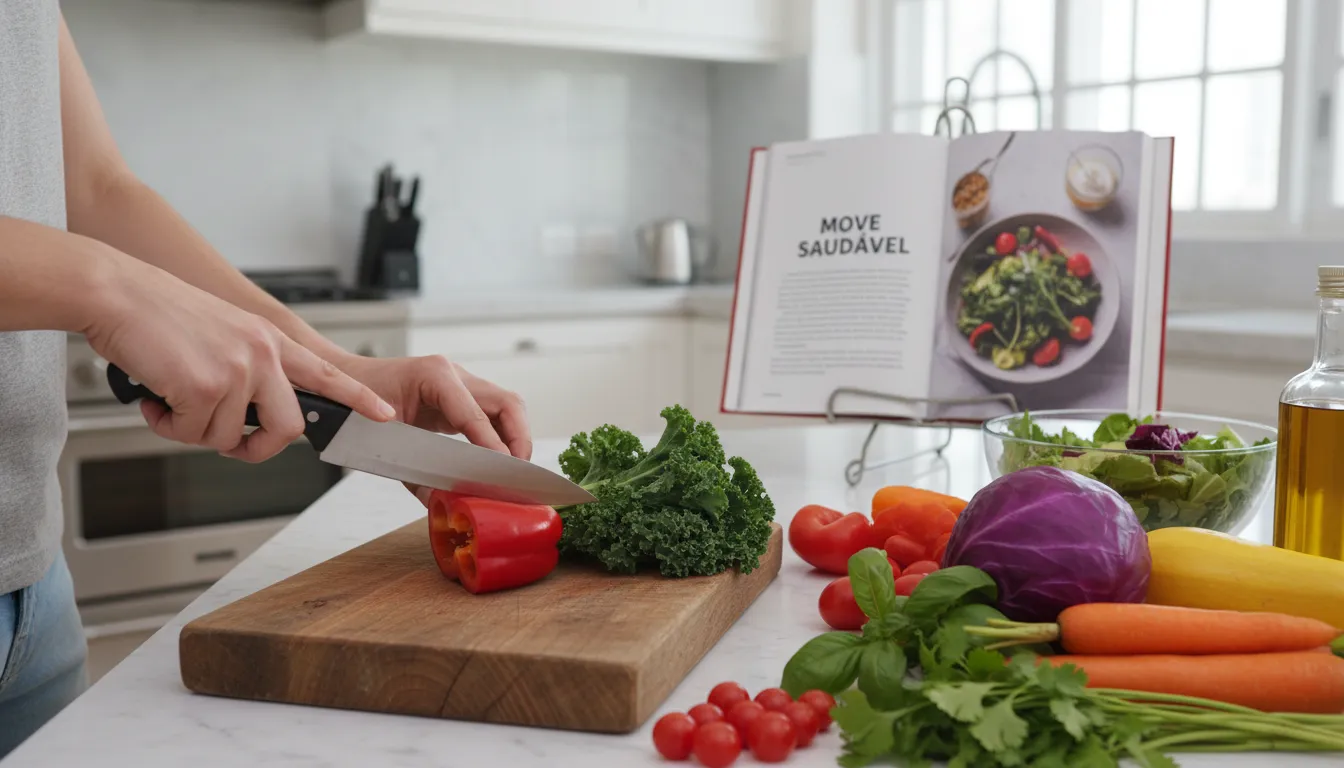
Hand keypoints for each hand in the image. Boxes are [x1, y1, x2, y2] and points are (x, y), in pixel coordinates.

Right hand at [86, 255, 395, 461]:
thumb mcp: (224, 332)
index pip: (326, 373)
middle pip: (286, 428)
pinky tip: (154, 397)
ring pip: (225, 437)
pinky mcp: (204, 386)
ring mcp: (236, 370)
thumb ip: (249, 366)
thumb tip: (249, 415)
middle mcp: (262, 354)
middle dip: (255, 447)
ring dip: (192, 429)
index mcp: (269, 340)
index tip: (385, 414)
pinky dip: (166, 425)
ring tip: (170, 399)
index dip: (357, 398)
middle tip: (229, 443)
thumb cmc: (159, 314)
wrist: (117, 292)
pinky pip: (191, 433)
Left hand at [338, 354, 531, 499]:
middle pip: (507, 403)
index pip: (475, 412)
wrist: (344, 381)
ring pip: (506, 407)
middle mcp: (454, 374)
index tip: (504, 470)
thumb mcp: (380, 440)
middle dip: (519, 439)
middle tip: (517, 474)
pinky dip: (501, 437)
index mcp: (434, 375)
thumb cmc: (355, 404)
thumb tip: (440, 502)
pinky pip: (493, 414)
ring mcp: (460, 382)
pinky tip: (498, 462)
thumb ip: (412, 472)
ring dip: (515, 438)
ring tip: (512, 472)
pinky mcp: (460, 396)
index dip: (493, 443)